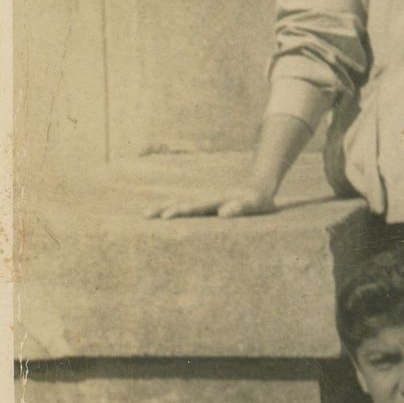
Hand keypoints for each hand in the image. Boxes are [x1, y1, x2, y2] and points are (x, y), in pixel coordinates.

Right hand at [152, 186, 278, 221]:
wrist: (258, 187)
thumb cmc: (258, 200)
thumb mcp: (253, 204)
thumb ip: (241, 207)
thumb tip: (224, 213)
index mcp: (217, 199)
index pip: (196, 206)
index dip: (181, 210)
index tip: (166, 216)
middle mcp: (207, 198)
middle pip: (182, 203)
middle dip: (165, 208)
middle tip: (146, 214)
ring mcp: (204, 200)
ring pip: (179, 202)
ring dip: (163, 208)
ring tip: (144, 214)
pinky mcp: (204, 204)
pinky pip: (183, 205)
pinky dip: (169, 208)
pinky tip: (157, 214)